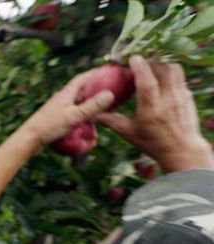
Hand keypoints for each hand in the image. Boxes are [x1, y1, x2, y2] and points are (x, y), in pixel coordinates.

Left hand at [16, 71, 114, 150]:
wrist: (28, 139)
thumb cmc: (48, 126)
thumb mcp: (73, 116)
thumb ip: (91, 106)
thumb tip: (109, 94)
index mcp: (66, 93)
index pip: (82, 78)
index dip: (95, 73)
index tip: (108, 71)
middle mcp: (62, 98)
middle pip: (82, 90)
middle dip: (95, 90)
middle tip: (110, 91)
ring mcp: (59, 108)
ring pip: (78, 103)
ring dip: (89, 104)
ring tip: (102, 108)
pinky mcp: (57, 118)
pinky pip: (73, 113)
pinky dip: (82, 115)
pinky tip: (87, 122)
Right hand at [95, 56, 213, 171]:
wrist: (181, 149)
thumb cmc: (151, 142)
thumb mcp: (128, 133)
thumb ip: (110, 120)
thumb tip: (91, 114)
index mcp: (151, 110)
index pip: (147, 82)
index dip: (140, 67)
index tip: (133, 58)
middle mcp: (168, 100)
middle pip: (163, 70)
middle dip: (150, 63)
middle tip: (139, 63)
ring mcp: (181, 97)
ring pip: (174, 69)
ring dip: (161, 65)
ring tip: (150, 67)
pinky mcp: (188, 95)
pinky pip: (179, 77)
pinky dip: (169, 73)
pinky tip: (160, 78)